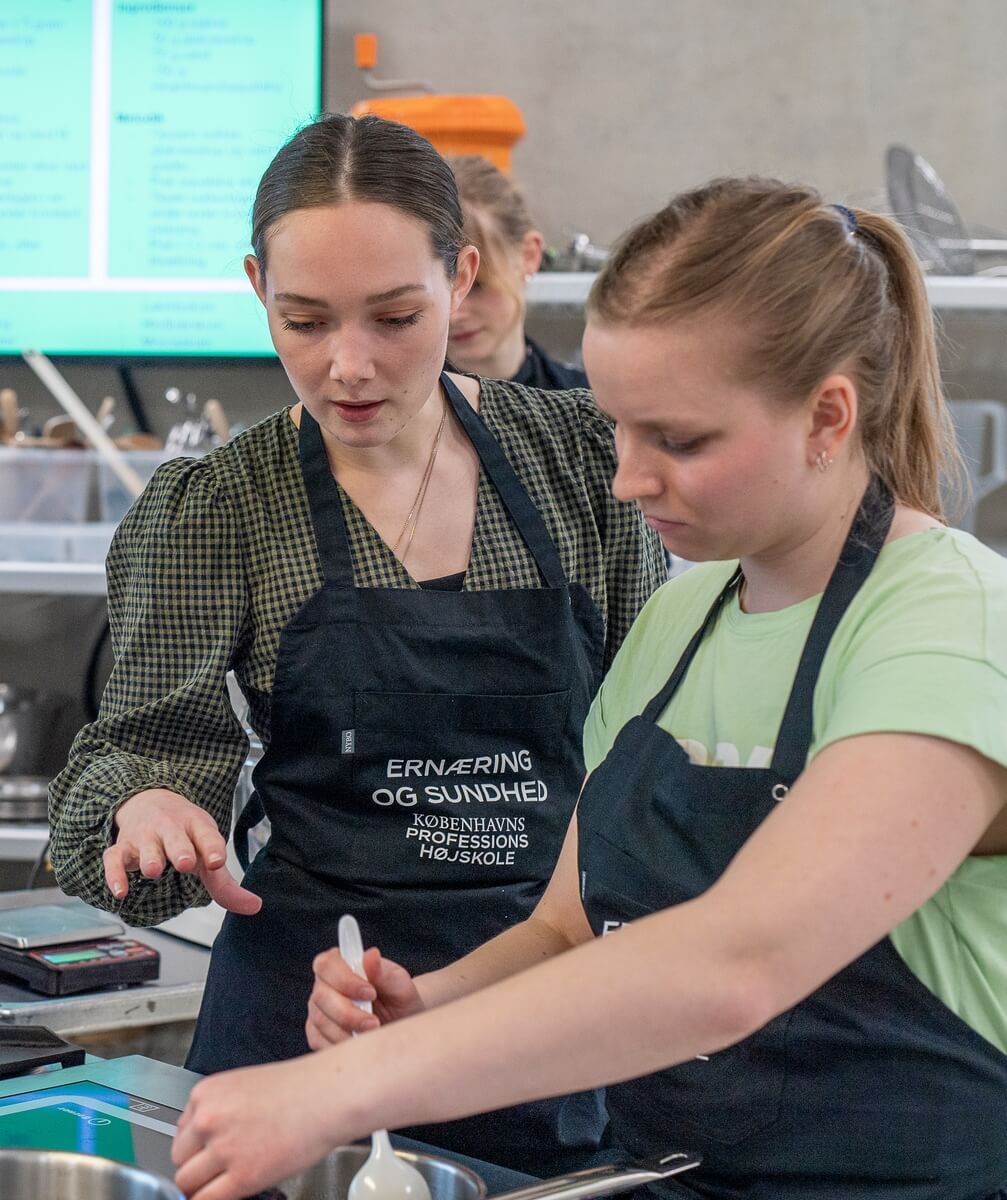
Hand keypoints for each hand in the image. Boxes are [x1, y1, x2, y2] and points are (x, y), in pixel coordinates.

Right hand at [105, 788, 260, 914]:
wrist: (150, 800)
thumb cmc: (185, 832)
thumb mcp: (207, 849)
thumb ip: (225, 883)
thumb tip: (255, 907)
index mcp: (197, 826)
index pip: (207, 835)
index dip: (212, 847)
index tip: (217, 862)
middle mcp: (170, 828)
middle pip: (175, 838)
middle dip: (180, 850)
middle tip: (185, 862)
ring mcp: (144, 837)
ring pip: (145, 847)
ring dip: (149, 858)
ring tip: (154, 871)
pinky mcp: (122, 848)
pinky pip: (113, 859)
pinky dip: (114, 874)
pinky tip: (120, 892)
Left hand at [173, 1054, 340, 1199]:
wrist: (328, 1095)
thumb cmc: (299, 1088)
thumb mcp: (245, 1087)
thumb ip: (219, 1110)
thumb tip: (205, 1140)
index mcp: (207, 1093)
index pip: (181, 1131)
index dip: (196, 1146)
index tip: (207, 1152)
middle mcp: (208, 1119)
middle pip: (180, 1158)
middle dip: (197, 1166)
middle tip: (217, 1168)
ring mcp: (223, 1149)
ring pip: (187, 1183)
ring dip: (202, 1186)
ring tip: (226, 1179)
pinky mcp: (242, 1176)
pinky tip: (228, 1192)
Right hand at [306, 946, 423, 1048]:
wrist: (402, 1027)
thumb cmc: (400, 1001)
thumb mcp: (399, 985)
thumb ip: (384, 972)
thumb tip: (371, 954)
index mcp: (341, 964)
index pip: (327, 964)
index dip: (345, 979)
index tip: (370, 993)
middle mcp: (324, 986)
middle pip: (321, 996)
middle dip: (348, 1013)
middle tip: (374, 1022)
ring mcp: (318, 1011)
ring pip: (320, 1021)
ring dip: (347, 1031)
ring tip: (372, 1033)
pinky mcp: (317, 1035)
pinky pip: (319, 1042)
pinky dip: (341, 1045)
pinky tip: (359, 1044)